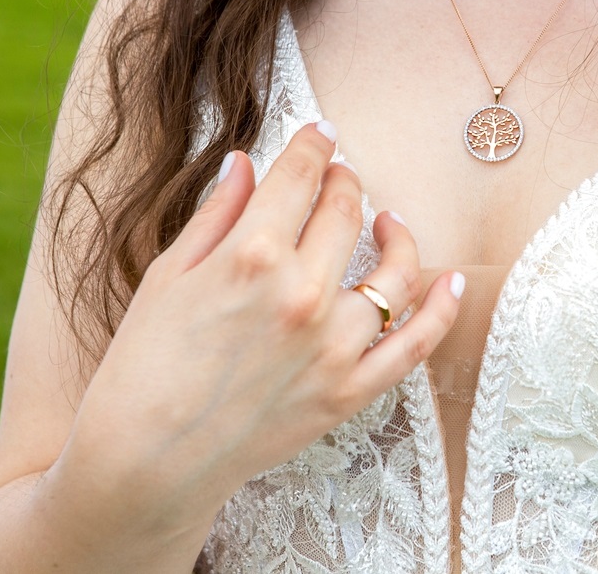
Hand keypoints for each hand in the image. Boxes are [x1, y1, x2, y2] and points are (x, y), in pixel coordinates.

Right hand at [59, 121, 461, 522]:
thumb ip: (216, 214)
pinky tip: (453, 281)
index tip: (321, 135)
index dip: (313, 147)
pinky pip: (414, 346)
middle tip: (340, 177)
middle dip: (345, 182)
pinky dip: (441, 312)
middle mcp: (303, 294)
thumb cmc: (144, 367)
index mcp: (251, 256)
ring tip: (389, 222)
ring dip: (397, 236)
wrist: (147, 462)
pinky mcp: (349, 391)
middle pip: (345, 213)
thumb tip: (245, 163)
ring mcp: (333, 346)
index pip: (298, 178)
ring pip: (394, 272)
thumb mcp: (168, 277)